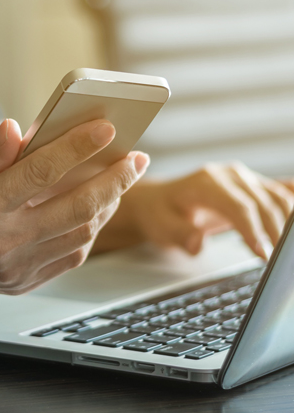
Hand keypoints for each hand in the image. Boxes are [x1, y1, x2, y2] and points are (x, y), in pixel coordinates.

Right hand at [0, 119, 149, 296]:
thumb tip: (19, 129)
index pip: (40, 172)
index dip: (77, 147)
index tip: (106, 127)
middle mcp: (1, 243)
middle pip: (75, 209)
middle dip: (114, 180)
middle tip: (136, 157)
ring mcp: (15, 269)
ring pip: (81, 234)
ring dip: (107, 204)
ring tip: (120, 178)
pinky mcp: (22, 283)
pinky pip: (70, 255)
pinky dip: (90, 229)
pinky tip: (96, 207)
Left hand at [117, 162, 293, 258]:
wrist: (158, 201)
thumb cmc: (160, 214)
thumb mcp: (161, 227)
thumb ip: (180, 235)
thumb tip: (197, 243)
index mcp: (206, 183)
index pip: (238, 206)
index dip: (254, 231)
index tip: (263, 255)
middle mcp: (227, 175)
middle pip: (262, 202)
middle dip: (274, 232)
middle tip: (279, 262)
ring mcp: (242, 177)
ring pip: (276, 197)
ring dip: (286, 223)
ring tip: (286, 253)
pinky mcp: (251, 184)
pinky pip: (278, 191)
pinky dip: (291, 205)